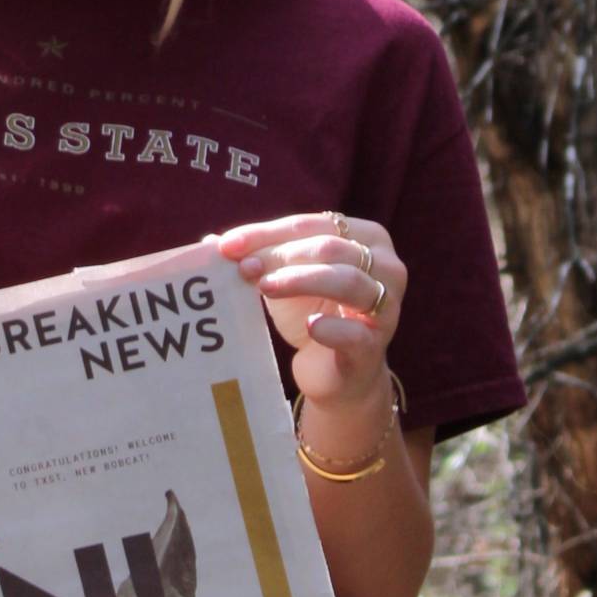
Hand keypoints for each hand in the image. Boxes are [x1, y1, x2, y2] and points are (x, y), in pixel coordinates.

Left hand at [215, 211, 406, 445]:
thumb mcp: (284, 279)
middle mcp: (386, 265)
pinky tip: (311, 326)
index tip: (227, 245)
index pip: (310, 224)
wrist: (336, 372)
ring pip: (348, 281)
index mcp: (366, 236)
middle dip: (280, 255)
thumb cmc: (313, 312)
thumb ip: (257, 257)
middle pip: (329, 248)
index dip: (266, 233)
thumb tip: (210, 243)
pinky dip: (332, 328)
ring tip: (264, 287)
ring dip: (301, 280)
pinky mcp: (375, 346)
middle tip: (242, 268)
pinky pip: (356, 333)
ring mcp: (386, 306)